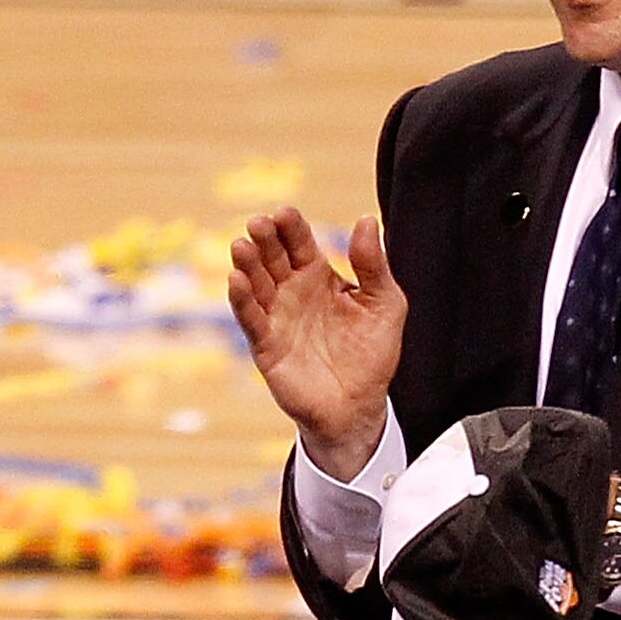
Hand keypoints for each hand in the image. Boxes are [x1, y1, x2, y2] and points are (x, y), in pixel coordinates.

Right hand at [227, 207, 407, 480]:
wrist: (359, 406)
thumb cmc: (372, 354)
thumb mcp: (385, 303)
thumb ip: (374, 264)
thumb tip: (366, 220)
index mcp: (318, 276)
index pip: (299, 243)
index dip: (290, 227)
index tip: (283, 213)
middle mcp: (292, 292)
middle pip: (272, 258)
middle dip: (264, 240)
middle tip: (258, 224)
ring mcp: (276, 318)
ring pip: (256, 284)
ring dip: (246, 265)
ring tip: (241, 246)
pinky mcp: (266, 346)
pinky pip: (251, 319)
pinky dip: (242, 300)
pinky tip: (236, 280)